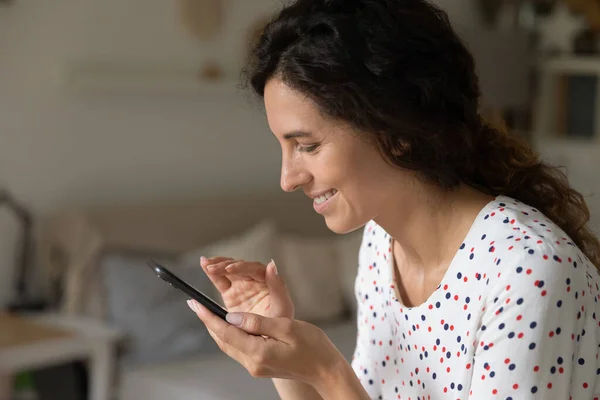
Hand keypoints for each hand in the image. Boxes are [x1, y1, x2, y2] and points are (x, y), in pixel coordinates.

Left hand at [187, 299, 344, 386]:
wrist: (326, 370)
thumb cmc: (312, 346)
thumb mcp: (286, 327)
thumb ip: (257, 322)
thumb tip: (232, 316)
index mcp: (258, 352)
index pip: (225, 331)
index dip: (208, 316)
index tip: (194, 303)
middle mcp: (253, 362)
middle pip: (223, 339)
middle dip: (208, 321)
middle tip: (195, 303)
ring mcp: (255, 366)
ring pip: (228, 344)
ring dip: (217, 328)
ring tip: (207, 311)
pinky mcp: (260, 365)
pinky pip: (238, 348)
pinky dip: (230, 334)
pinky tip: (229, 324)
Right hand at [200, 257, 293, 318]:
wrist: (272, 339)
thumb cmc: (281, 323)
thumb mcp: (282, 307)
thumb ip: (277, 286)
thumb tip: (271, 265)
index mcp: (266, 281)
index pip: (253, 269)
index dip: (240, 267)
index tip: (229, 269)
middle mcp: (253, 280)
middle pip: (237, 267)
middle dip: (224, 265)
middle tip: (211, 268)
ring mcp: (241, 286)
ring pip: (227, 271)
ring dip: (216, 265)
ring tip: (205, 264)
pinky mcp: (231, 294)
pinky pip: (221, 281)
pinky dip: (212, 274)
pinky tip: (204, 267)